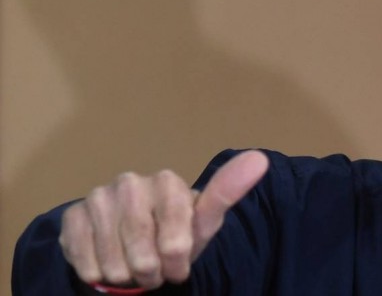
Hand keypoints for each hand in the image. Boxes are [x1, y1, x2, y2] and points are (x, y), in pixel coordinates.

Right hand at [58, 150, 268, 289]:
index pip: (175, 228)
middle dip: (151, 268)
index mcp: (167, 182)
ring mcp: (98, 197)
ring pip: (112, 256)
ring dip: (125, 274)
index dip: (176, 255)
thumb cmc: (174, 236)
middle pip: (141, 244)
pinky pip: (83, 256)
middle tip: (156, 271)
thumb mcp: (203, 222)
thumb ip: (228, 192)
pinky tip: (107, 266)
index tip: (178, 265)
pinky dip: (97, 272)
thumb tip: (259, 158)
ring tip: (134, 269)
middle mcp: (130, 182)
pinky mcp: (72, 216)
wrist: (134, 248)